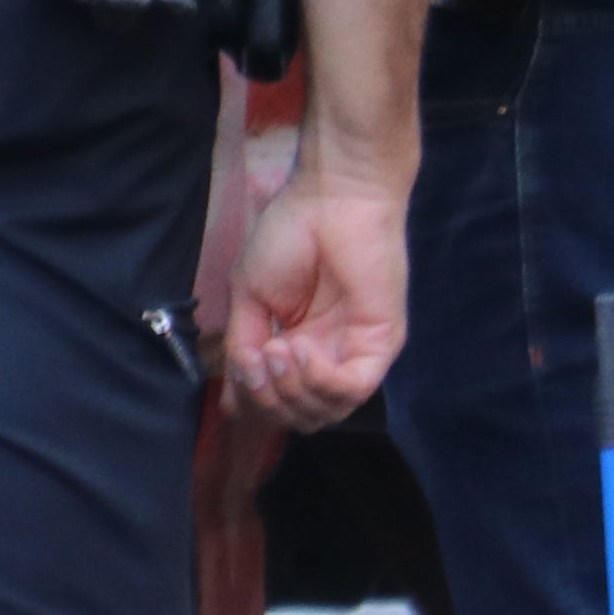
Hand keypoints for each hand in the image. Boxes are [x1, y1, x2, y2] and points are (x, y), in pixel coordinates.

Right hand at [227, 156, 409, 427]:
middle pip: (301, 415)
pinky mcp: (379, 346)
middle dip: (270, 400)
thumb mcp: (249, 296)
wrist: (330, 199)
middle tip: (257, 359)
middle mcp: (328, 356)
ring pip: (326, 410)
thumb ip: (243, 345)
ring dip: (291, 390)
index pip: (279, 400)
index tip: (233, 391)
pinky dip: (319, 381)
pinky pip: (352, 390)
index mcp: (296, 344)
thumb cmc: (288, 235)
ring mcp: (355, 354)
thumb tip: (234, 398)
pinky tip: (299, 350)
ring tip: (277, 349)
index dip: (254, 405)